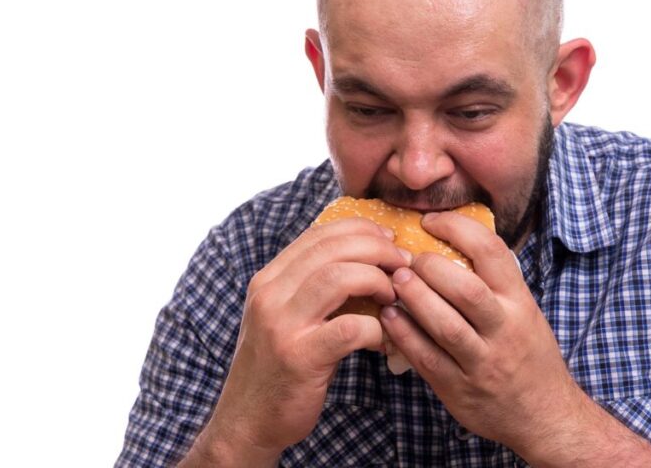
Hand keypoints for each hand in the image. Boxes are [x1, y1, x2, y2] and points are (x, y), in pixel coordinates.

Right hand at [186, 218, 408, 465]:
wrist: (247, 420)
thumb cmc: (279, 366)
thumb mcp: (285, 316)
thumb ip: (312, 287)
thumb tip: (365, 259)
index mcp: (268, 279)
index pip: (318, 234)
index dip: (361, 229)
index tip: (388, 240)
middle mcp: (270, 295)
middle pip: (332, 248)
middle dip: (378, 250)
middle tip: (403, 265)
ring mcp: (282, 325)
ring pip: (340, 277)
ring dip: (378, 281)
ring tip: (394, 296)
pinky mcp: (300, 357)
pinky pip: (351, 328)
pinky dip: (378, 329)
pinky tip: (385, 338)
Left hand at [379, 211, 579, 454]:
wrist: (544, 415)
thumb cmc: (528, 355)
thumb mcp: (524, 311)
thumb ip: (493, 284)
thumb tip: (450, 242)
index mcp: (520, 303)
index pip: (492, 252)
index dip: (457, 229)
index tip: (431, 222)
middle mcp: (504, 329)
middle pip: (466, 289)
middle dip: (430, 268)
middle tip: (408, 259)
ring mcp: (482, 362)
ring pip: (445, 326)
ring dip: (414, 298)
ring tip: (394, 281)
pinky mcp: (459, 388)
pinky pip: (427, 358)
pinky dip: (404, 335)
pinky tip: (388, 317)